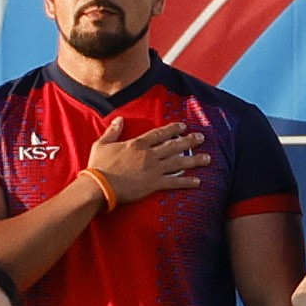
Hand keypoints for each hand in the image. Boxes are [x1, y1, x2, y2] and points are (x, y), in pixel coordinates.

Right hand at [87, 117, 207, 204]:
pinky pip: (174, 182)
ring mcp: (153, 169)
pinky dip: (186, 181)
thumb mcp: (102, 144)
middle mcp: (149, 154)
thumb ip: (113, 131)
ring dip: (194, 160)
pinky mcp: (154, 184)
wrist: (99, 186)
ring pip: (178, 162)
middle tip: (202, 138)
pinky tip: (197, 181)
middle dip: (189, 141)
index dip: (172, 129)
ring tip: (207, 158)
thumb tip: (119, 119)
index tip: (183, 126)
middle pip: (173, 146)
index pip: (159, 134)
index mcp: (137, 144)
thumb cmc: (98, 166)